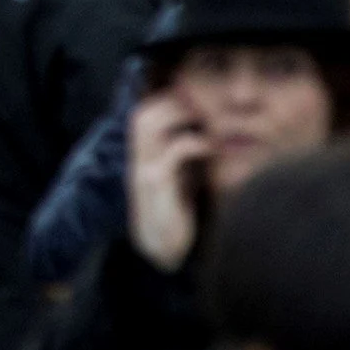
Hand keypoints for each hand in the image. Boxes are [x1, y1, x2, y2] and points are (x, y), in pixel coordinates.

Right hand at [127, 86, 209, 270]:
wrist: (163, 252)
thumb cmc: (178, 216)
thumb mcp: (179, 182)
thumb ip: (184, 159)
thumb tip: (210, 136)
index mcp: (142, 158)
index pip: (142, 116)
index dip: (164, 102)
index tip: (194, 97)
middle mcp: (137, 161)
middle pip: (142, 115)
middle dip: (171, 103)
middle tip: (202, 105)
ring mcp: (143, 171)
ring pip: (147, 125)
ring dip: (178, 116)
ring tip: (205, 120)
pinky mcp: (156, 185)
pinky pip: (172, 152)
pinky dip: (193, 142)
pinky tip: (211, 146)